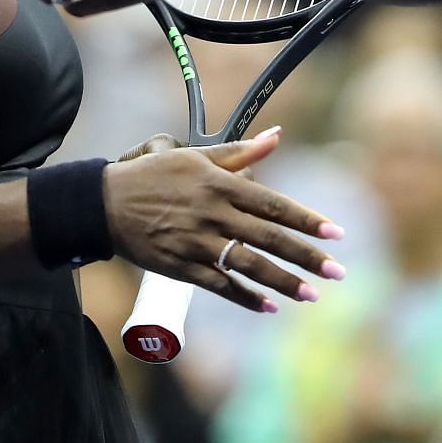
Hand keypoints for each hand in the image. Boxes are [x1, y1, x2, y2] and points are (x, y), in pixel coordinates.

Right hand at [103, 128, 345, 311]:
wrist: (103, 203)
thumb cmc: (154, 176)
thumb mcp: (196, 156)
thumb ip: (239, 152)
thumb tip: (276, 135)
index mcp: (220, 184)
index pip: (274, 205)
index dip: (307, 220)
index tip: (335, 234)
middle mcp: (213, 214)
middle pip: (269, 238)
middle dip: (306, 257)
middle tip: (337, 273)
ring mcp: (197, 242)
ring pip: (248, 265)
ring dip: (282, 282)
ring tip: (311, 295)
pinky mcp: (180, 266)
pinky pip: (219, 285)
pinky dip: (244, 297)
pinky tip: (267, 307)